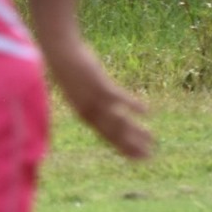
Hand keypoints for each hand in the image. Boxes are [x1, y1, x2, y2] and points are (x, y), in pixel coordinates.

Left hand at [42, 39, 152, 160]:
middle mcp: (88, 111)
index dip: (121, 148)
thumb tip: (104, 106)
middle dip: (131, 145)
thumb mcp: (80, 90)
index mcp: (84, 114)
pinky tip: (147, 112)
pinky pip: (118, 98)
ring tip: (153, 138)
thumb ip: (92, 101)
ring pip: (117, 119)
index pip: (106, 137)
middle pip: (113, 133)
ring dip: (135, 130)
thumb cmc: (70, 70)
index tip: (136, 159)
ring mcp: (94, 98)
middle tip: (148, 157)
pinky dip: (132, 105)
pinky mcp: (99, 84)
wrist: (59, 52)